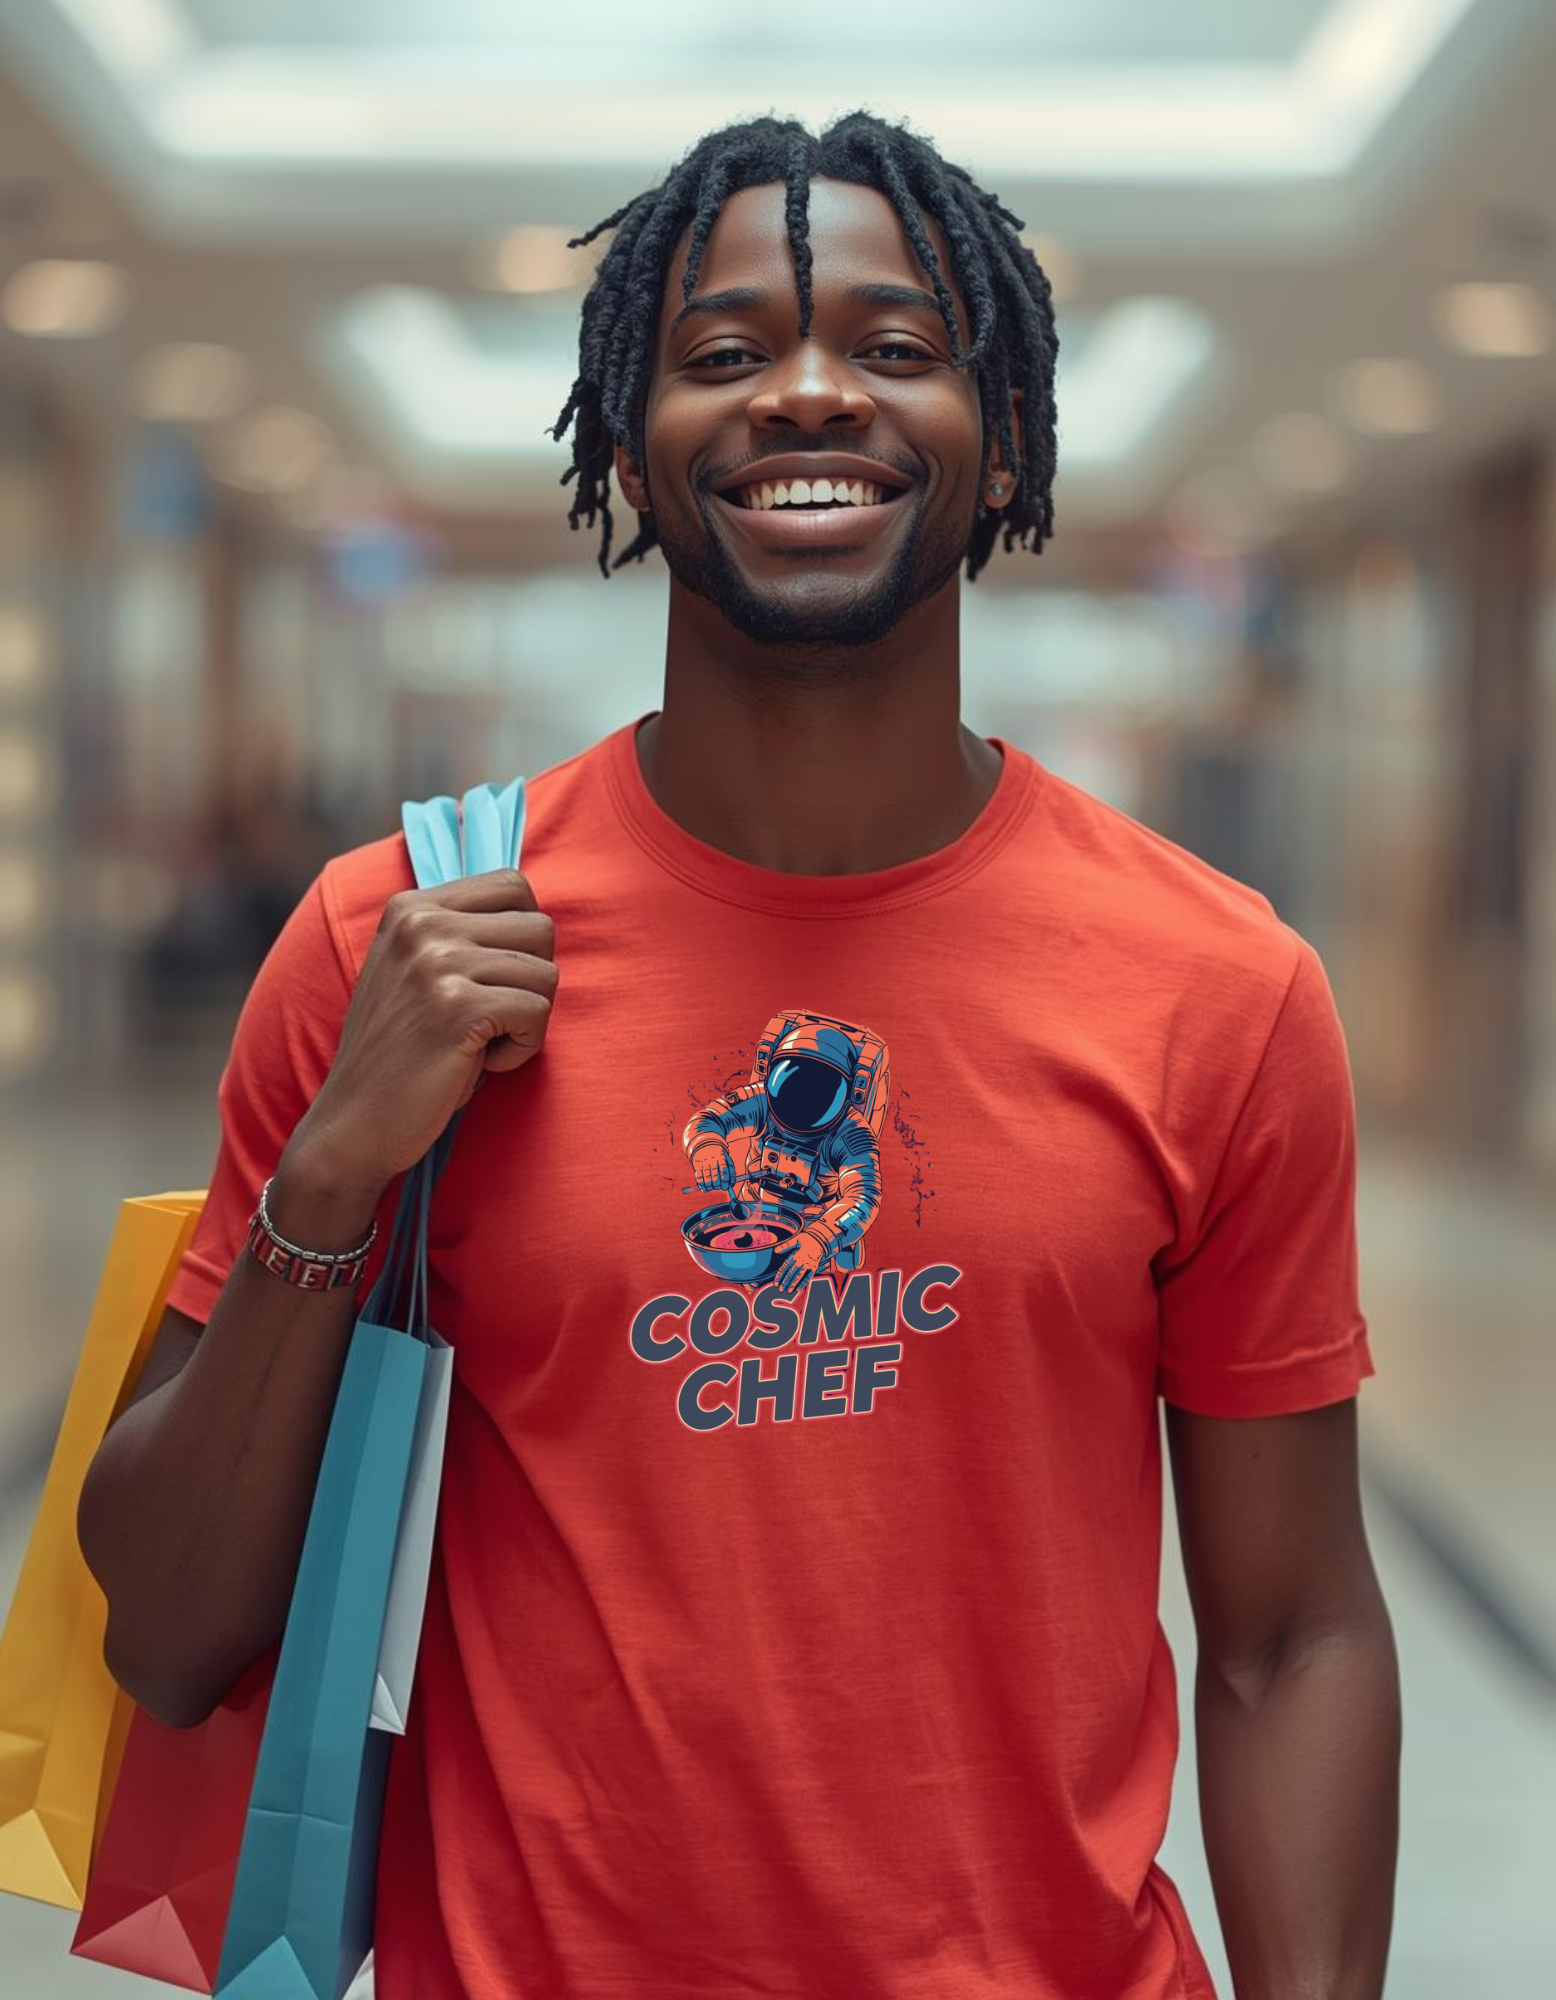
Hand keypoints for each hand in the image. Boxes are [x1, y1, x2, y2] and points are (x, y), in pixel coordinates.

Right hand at [293, 866, 557, 1193]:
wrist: (353, 1123)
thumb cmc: (402, 1054)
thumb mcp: (417, 972)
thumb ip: (461, 934)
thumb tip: (535, 915)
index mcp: (411, 906)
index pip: (513, 885)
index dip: (521, 940)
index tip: (490, 981)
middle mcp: (421, 923)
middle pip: (539, 927)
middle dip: (530, 981)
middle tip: (488, 1018)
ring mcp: (437, 962)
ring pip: (546, 973)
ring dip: (526, 1020)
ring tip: (478, 1043)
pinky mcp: (457, 1007)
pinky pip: (537, 1012)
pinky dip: (521, 1049)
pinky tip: (480, 1063)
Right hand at [690, 1144, 734, 1195]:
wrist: (705, 1143)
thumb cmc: (719, 1155)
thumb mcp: (727, 1159)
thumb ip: (731, 1171)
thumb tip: (732, 1185)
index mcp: (721, 1157)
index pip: (724, 1170)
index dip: (725, 1181)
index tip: (726, 1187)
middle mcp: (712, 1159)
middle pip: (714, 1174)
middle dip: (717, 1184)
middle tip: (719, 1187)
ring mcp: (703, 1162)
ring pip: (706, 1177)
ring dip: (709, 1186)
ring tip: (712, 1188)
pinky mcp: (697, 1164)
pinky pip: (698, 1176)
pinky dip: (701, 1185)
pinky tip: (705, 1189)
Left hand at [773, 1228, 828, 1297]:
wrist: (820, 1239)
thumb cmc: (806, 1239)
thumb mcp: (795, 1239)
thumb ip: (785, 1245)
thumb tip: (775, 1250)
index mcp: (795, 1255)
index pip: (785, 1267)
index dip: (780, 1275)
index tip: (775, 1282)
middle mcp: (801, 1261)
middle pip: (791, 1273)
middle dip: (785, 1282)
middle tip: (780, 1289)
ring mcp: (808, 1265)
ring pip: (799, 1276)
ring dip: (793, 1284)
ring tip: (788, 1291)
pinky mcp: (814, 1267)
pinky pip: (808, 1276)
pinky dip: (804, 1283)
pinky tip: (799, 1289)